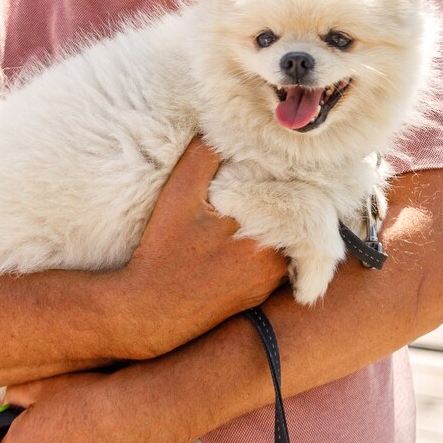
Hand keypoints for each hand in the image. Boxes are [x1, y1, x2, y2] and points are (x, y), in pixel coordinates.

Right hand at [117, 139, 287, 359]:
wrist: (150, 311)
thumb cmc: (162, 250)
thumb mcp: (178, 195)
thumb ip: (204, 158)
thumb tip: (222, 131)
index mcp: (260, 232)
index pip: (292, 196)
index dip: (283, 177)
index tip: (271, 166)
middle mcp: (272, 261)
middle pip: (292, 220)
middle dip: (282, 202)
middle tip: (266, 185)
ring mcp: (267, 283)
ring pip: (286, 243)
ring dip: (276, 227)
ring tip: (253, 211)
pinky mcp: (257, 297)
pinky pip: (275, 266)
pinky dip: (266, 250)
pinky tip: (242, 240)